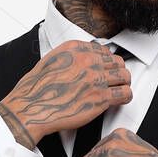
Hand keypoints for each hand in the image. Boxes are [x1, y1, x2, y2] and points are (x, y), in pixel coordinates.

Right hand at [0, 39, 131, 148]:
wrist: (31, 107)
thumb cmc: (36, 89)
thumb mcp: (50, 60)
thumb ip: (69, 58)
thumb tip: (82, 60)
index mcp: (75, 49)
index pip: (103, 50)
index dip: (106, 62)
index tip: (105, 70)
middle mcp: (87, 60)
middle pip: (117, 61)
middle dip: (117, 72)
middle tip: (114, 81)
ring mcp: (96, 79)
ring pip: (124, 76)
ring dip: (123, 83)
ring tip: (119, 90)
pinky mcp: (100, 98)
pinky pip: (125, 93)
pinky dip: (126, 97)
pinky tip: (120, 100)